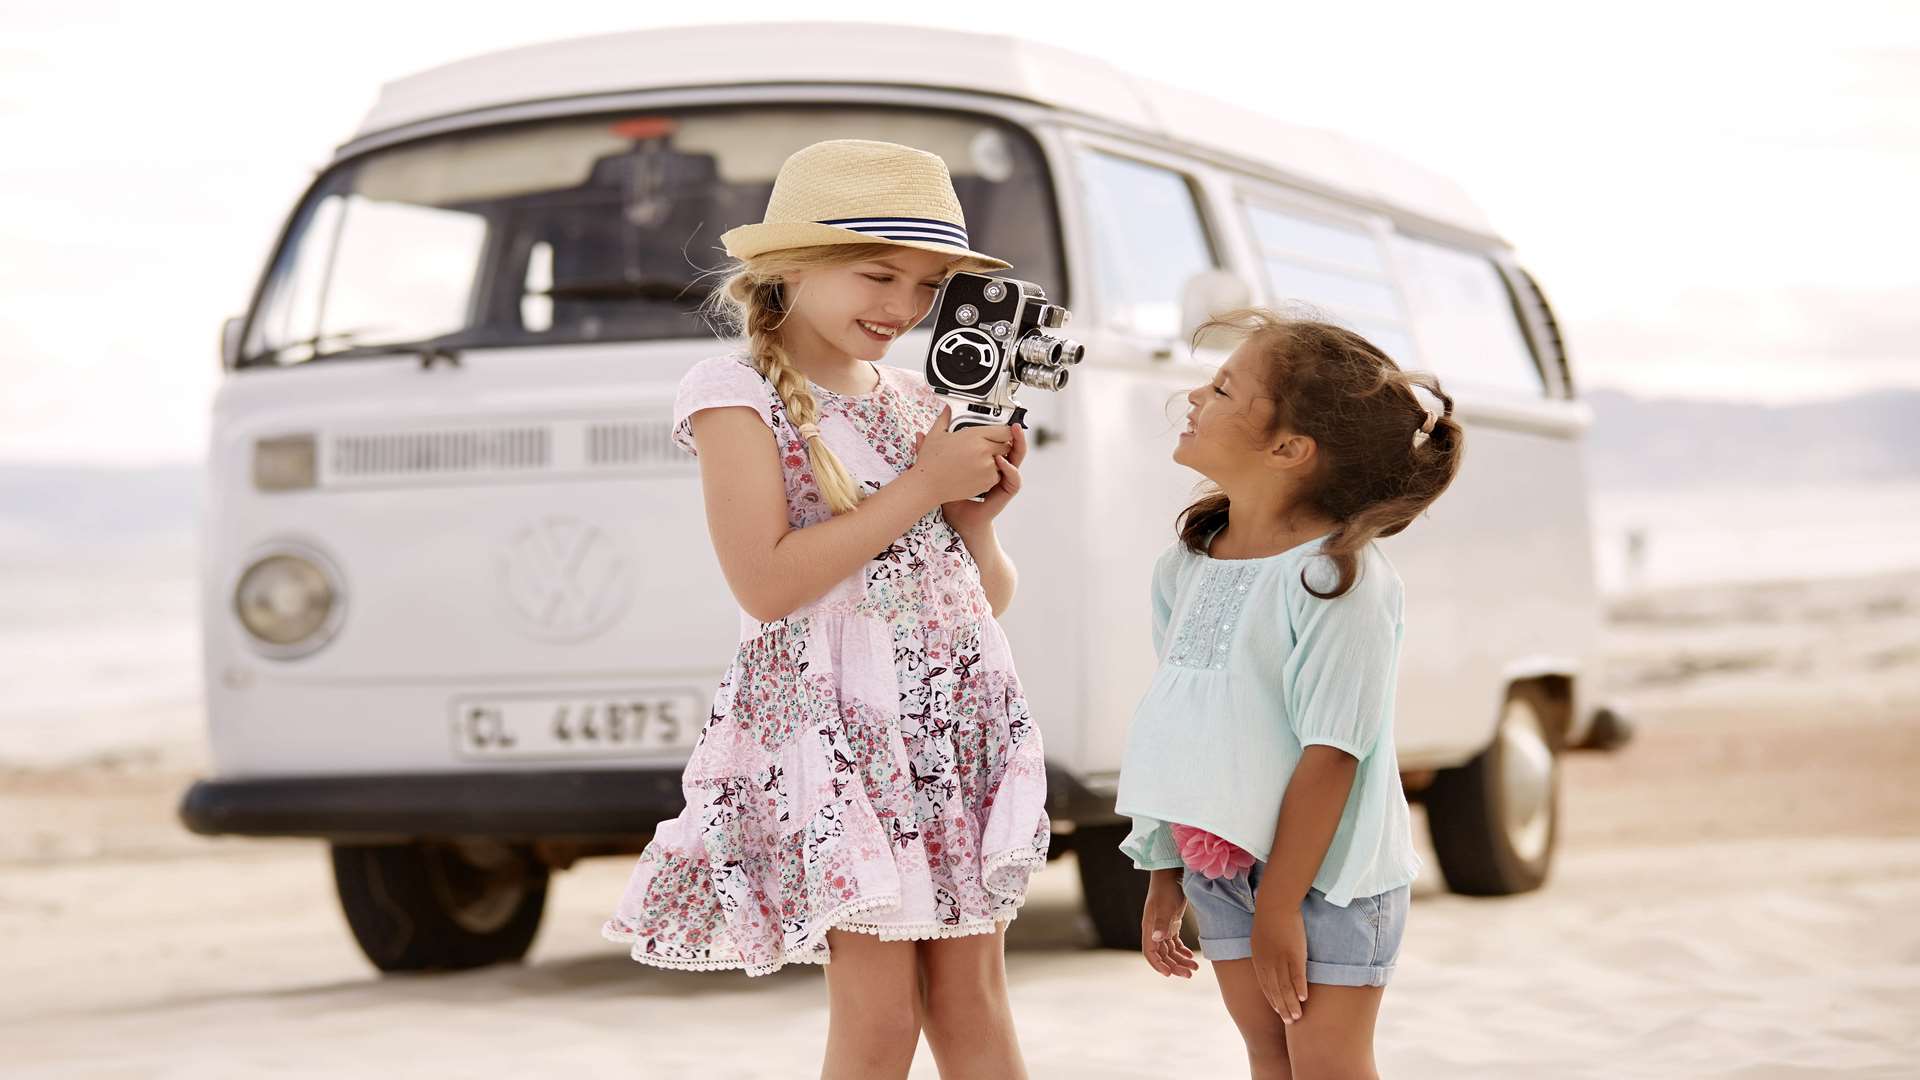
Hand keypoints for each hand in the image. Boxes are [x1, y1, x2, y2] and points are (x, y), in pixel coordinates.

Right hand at [907, 405, 1015, 508]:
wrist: (927, 485)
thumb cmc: (931, 462)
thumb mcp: (936, 434)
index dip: (1004, 432)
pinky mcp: (987, 481)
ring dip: (996, 460)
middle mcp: (984, 450)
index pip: (1004, 430)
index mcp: (975, 435)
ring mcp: (987, 466)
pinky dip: (991, 474)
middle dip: (1000, 446)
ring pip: (1003, 461)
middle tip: (987, 448)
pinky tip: (976, 472)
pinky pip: (998, 475)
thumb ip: (945, 418)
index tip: (1001, 433)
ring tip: (978, 461)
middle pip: (1007, 445)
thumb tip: (947, 409)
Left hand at [939, 421, 1025, 533]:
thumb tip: (918, 433)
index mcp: (984, 457)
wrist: (957, 517)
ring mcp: (1003, 478)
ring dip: (1019, 446)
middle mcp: (997, 466)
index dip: (1002, 429)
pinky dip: (1010, 469)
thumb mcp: (940, 468)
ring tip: (1015, 434)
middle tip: (1013, 424)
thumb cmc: (950, 494)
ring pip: (1017, 459)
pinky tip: (1002, 462)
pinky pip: (1014, 478)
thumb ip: (930, 452)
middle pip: (1012, 445)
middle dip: (1015, 434)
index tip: (1000, 417)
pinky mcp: (1005, 490)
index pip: (998, 438)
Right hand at [1140, 870, 1197, 978]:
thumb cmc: (1166, 889)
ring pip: (1170, 951)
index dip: (1158, 965)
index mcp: (1149, 928)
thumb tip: (1157, 939)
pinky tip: (1191, 956)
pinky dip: (1182, 951)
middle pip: (1162, 955)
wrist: (1171, 873)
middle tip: (1190, 974)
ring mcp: (1162, 927)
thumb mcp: (1165, 906)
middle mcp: (1154, 930)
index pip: (1150, 953)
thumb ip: (1162, 923)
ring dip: (1181, 960)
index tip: (1169, 974)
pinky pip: (1175, 943)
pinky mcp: (1171, 923)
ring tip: (1195, 967)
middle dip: (1175, 966)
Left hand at [1250, 894, 1308, 1022]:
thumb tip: (1267, 960)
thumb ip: (1263, 952)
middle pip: (1275, 991)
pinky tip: (1303, 999)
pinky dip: (1299, 988)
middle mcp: (1268, 963)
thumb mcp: (1260, 937)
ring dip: (1291, 1004)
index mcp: (1259, 960)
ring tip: (1297, 1017)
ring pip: (1286, 987)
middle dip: (1282, 1008)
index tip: (1278, 1010)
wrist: (1275, 903)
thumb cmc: (1268, 917)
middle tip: (1289, 1022)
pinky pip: (1297, 975)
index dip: (1272, 1000)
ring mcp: (1281, 959)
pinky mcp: (1294, 954)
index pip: (1265, 986)